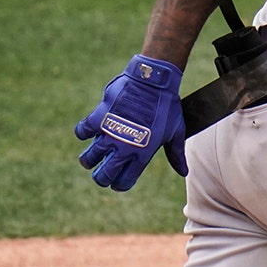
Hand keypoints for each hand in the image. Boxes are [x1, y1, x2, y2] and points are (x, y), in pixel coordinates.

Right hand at [75, 55, 187, 190]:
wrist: (153, 81)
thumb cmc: (167, 106)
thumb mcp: (175, 131)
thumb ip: (176, 154)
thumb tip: (184, 172)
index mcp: (142, 154)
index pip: (123, 181)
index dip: (119, 184)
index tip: (117, 181)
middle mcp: (123, 147)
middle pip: (102, 176)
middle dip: (101, 177)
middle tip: (102, 171)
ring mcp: (109, 133)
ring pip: (88, 158)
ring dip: (89, 159)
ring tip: (93, 156)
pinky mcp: (99, 117)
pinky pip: (82, 132)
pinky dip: (83, 132)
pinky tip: (90, 129)